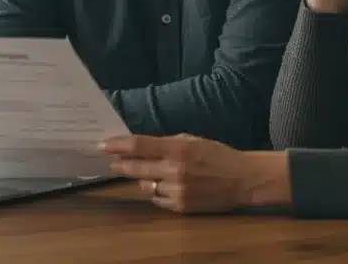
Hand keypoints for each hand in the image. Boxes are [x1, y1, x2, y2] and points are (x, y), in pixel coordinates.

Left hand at [98, 134, 289, 212]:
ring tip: (149, 173)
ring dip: (143, 179)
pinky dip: (157, 192)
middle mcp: (175, 170)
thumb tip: (142, 146)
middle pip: (136, 168)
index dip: (118, 145)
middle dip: (121, 164)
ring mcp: (177, 191)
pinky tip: (164, 186)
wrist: (243, 180)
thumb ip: (169, 143)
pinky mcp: (181, 207)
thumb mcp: (194, 140)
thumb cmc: (218, 155)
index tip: (103, 145)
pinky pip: (157, 199)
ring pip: (145, 186)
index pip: (140, 146)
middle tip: (112, 162)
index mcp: (178, 149)